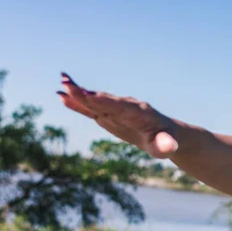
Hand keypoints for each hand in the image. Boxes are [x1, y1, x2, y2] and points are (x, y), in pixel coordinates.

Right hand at [57, 73, 179, 158]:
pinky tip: (62, 97)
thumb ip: (166, 145)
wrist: (164, 133)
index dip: (104, 101)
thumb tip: (170, 147)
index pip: (119, 106)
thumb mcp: (167, 145)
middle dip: (85, 93)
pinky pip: (91, 108)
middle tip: (67, 83)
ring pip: (94, 101)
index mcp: (138, 112)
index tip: (89, 95)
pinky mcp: (108, 114)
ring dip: (77, 93)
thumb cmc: (165, 140)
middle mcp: (125, 106)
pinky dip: (77, 103)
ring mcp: (115, 109)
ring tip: (61, 84)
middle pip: (103, 99)